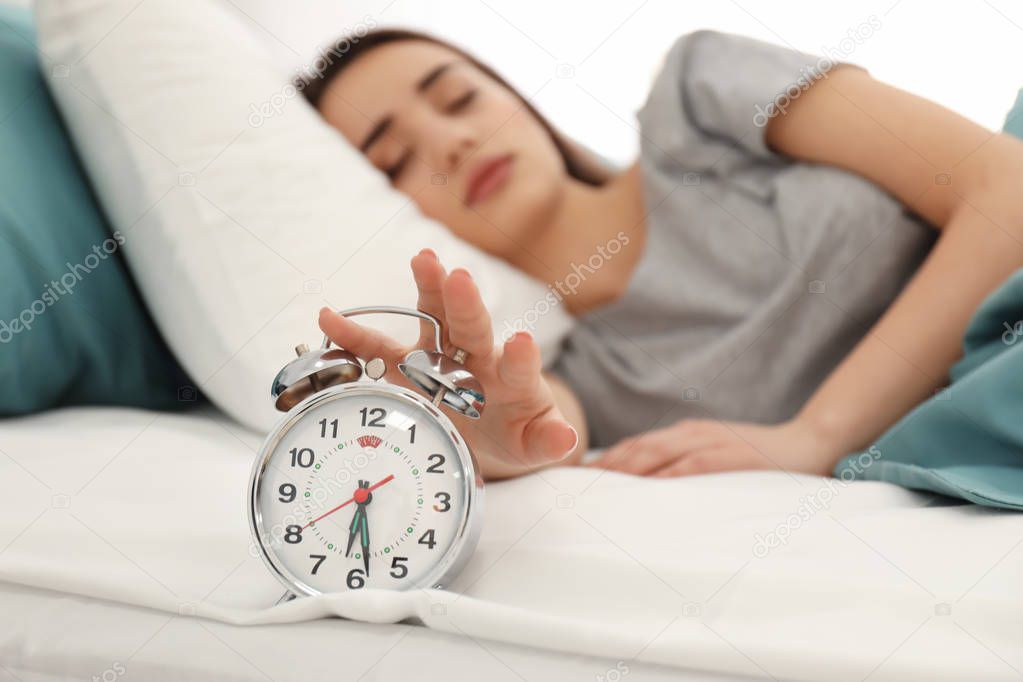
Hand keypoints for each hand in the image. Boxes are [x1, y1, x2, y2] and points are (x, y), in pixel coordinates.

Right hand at [318, 249, 578, 477]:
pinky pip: (379, 349)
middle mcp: (477, 359)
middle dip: (466, 304)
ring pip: (435, 317)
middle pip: (472, 328)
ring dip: (429, 288)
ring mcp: (442, 356)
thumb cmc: (516, 433)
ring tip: (423, 259)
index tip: (522, 343)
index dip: (521, 357)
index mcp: (512, 382)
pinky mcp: (409, 366)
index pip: (519, 368)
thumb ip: (548, 441)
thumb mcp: (534, 443)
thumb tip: (565, 438)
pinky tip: (329, 318)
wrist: (491, 430)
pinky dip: (354, 335)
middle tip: (461, 277)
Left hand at [586, 418, 836, 477]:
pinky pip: (689, 466)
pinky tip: (644, 488)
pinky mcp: (728, 456)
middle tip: (575, 487)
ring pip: (655, 454)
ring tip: (596, 488)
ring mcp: (709, 442)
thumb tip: (651, 487)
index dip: (606, 461)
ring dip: (623, 470)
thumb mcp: (716, 453)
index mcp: (685, 434)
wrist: (808, 441)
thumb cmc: (759, 456)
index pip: (636, 446)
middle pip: (636, 449)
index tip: (579, 478)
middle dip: (604, 467)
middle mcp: (691, 434)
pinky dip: (663, 476)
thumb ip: (686, 464)